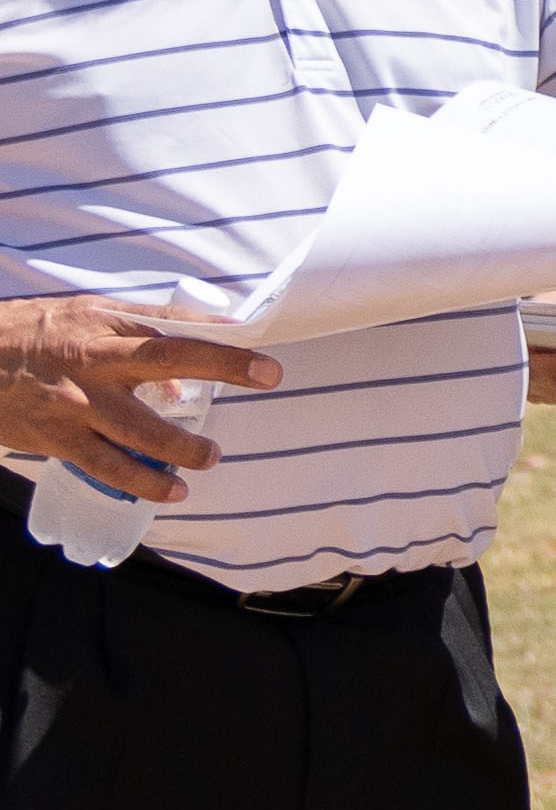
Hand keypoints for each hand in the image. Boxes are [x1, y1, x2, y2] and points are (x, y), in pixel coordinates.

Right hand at [0, 298, 279, 502]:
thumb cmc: (33, 336)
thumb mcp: (85, 317)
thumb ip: (141, 333)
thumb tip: (193, 363)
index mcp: (103, 327)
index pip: (174, 331)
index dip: (223, 346)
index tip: (266, 362)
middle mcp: (93, 362)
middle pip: (166, 363)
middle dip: (221, 372)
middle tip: (268, 379)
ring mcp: (75, 404)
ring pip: (141, 431)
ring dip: (183, 449)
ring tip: (208, 458)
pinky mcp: (57, 439)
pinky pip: (108, 467)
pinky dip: (143, 483)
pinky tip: (169, 492)